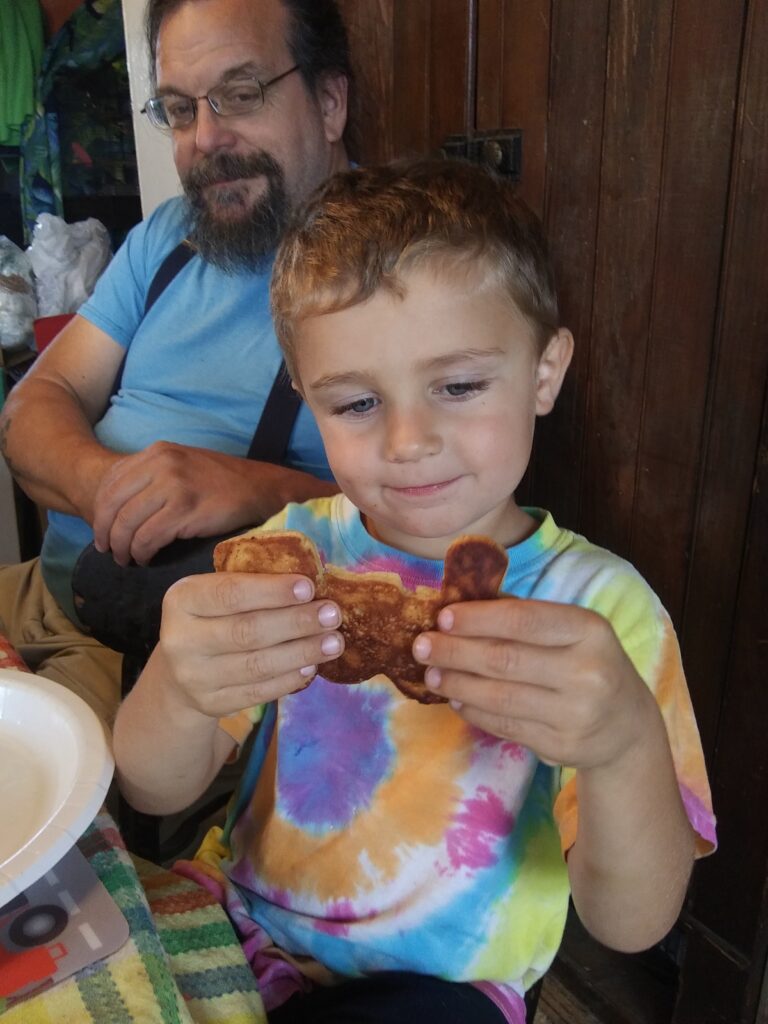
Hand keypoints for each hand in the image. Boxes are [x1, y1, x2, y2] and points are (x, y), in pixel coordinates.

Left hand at [91, 442, 272, 564]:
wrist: (261, 489)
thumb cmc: (222, 483)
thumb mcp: (182, 466)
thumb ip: (152, 477)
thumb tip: (119, 504)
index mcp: (157, 453)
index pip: (110, 483)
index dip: (99, 512)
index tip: (102, 532)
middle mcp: (162, 464)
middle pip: (113, 504)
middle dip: (105, 532)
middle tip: (108, 551)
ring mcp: (174, 485)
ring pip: (128, 523)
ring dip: (122, 547)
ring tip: (127, 559)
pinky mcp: (186, 509)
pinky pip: (149, 537)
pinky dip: (142, 552)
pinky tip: (146, 559)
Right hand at [156, 570, 344, 717]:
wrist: (180, 670)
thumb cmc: (213, 618)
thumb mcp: (217, 592)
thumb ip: (253, 584)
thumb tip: (312, 584)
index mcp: (182, 600)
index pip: (230, 593)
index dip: (272, 591)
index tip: (309, 587)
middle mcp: (180, 639)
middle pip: (247, 631)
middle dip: (296, 622)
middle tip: (333, 615)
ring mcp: (193, 677)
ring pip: (257, 665)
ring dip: (301, 653)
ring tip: (333, 642)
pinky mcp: (211, 704)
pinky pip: (257, 693)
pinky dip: (289, 679)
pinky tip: (311, 667)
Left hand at [412, 597, 656, 770]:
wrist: (628, 725)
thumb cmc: (587, 663)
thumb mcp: (573, 632)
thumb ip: (525, 619)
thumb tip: (459, 610)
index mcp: (589, 630)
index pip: (523, 620)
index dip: (478, 619)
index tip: (442, 617)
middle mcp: (587, 671)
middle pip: (505, 660)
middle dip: (455, 652)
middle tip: (421, 646)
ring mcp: (576, 713)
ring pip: (500, 696)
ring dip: (457, 683)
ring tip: (431, 673)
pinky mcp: (562, 746)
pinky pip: (506, 725)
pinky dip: (474, 710)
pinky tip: (455, 697)